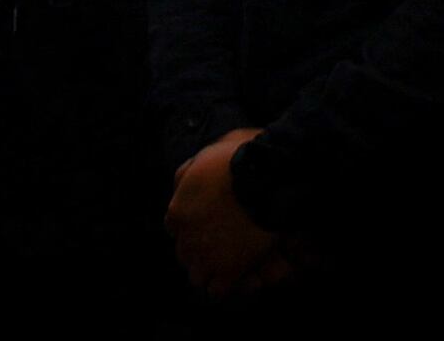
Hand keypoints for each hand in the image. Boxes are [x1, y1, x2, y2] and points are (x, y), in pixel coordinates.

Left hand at [166, 129, 290, 295]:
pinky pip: (218, 290)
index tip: (205, 221)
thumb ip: (190, 169)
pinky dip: (226, 284)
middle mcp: (187, 238)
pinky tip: (238, 273)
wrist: (269, 176)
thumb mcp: (208, 152)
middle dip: (199, 249)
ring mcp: (207, 257)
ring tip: (228, 262)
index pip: (174, 227)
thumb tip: (180, 180)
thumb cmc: (243, 158)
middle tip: (219, 242)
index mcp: (178, 211)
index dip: (191, 224)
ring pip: (198, 276)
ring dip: (210, 269)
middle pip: (185, 254)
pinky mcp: (230, 271)